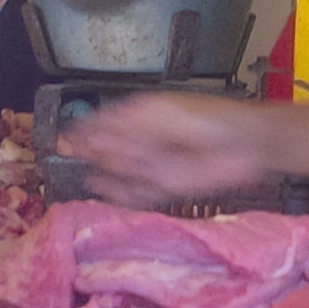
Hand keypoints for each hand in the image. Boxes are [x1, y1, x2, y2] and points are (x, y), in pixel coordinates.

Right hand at [64, 92, 274, 205]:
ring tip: (87, 176)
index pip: (107, 123)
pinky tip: (105, 191)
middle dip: (93, 151)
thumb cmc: (206, 119)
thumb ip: (126, 124)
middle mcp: (146, 140)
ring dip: (106, 173)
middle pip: (111, 149)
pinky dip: (121, 194)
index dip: (86, 129)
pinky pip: (139, 194)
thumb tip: (92, 129)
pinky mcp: (167, 187)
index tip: (67, 136)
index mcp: (143, 115)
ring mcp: (156, 164)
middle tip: (73, 155)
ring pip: (121, 172)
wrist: (242, 143)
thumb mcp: (160, 113)